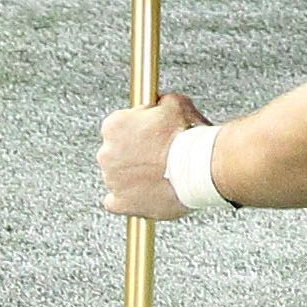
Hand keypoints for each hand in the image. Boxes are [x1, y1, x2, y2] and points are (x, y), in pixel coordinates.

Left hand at [97, 94, 213, 219]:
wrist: (199, 167)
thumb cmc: (186, 137)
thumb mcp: (175, 103)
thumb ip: (159, 103)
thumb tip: (159, 103)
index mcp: (114, 126)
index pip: (118, 124)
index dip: (137, 127)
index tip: (150, 131)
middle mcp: (107, 153)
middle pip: (116, 151)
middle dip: (133, 152)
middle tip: (157, 153)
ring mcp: (113, 180)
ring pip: (117, 176)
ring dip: (133, 175)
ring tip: (158, 173)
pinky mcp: (123, 203)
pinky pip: (115, 201)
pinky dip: (127, 199)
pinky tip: (142, 193)